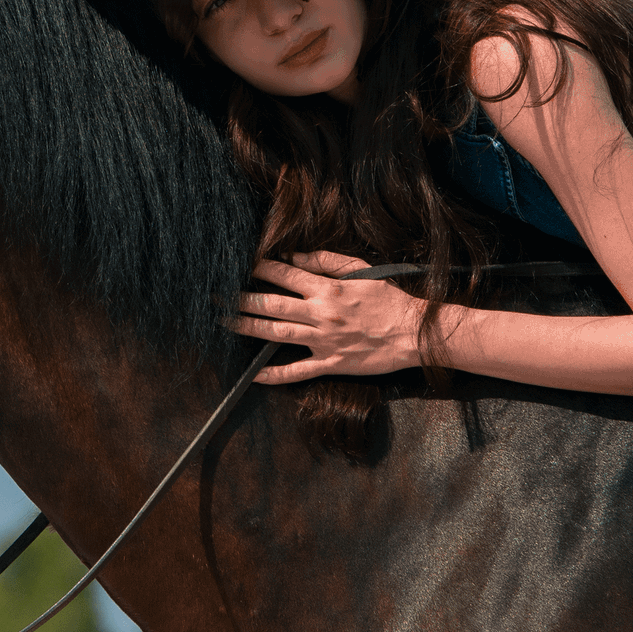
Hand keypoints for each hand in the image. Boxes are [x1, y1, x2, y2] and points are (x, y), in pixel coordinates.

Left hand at [235, 252, 424, 383]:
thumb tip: (296, 257)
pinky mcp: (330, 364)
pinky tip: (254, 374)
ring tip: (227, 323)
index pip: (286, 275)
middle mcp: (321, 315)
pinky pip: (297, 372)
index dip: (263, 268)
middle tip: (221, 295)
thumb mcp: (361, 269)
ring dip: (249, 328)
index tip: (246, 265)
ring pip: (277, 334)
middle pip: (272, 306)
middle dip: (243, 299)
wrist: (412, 332)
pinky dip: (274, 374)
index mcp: (328, 290)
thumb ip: (327, 261)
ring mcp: (323, 342)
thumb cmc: (388, 298)